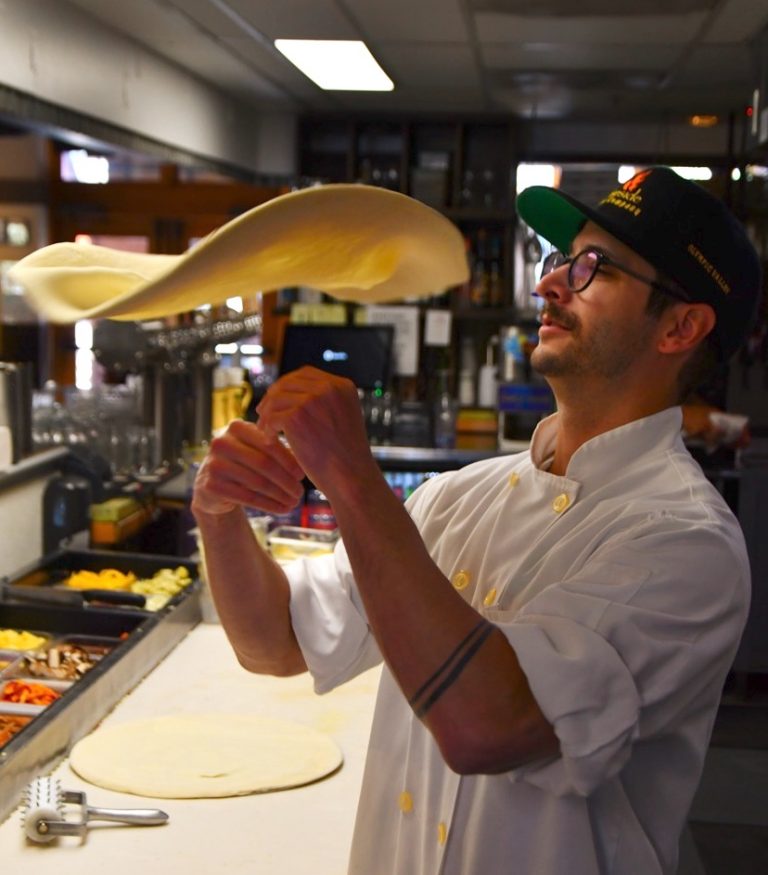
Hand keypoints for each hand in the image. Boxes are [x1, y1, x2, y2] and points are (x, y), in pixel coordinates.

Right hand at [191, 418, 304, 517]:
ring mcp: (213, 464)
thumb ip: (277, 450)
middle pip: (263, 464)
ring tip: (295, 502)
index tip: (302, 475)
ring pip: (257, 482)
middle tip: (300, 492)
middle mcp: (221, 442)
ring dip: (280, 495)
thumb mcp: (258, 451)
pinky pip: (247, 497)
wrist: (215, 486)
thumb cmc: (245, 464)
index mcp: (237, 427)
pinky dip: (269, 505)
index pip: (269, 444)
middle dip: (286, 480)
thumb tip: (305, 460)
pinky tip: (282, 509)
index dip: (288, 461)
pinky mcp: (211, 485)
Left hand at [256, 366, 378, 500]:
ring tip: (266, 430)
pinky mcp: (296, 417)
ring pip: (276, 399)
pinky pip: (271, 416)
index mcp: (342, 386)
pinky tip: (270, 440)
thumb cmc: (346, 456)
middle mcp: (328, 388)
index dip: (288, 385)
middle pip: (287, 383)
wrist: (351, 477)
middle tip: (264, 414)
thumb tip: (292, 394)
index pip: (305, 374)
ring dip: (267, 414)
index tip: (278, 399)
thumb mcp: (343, 418)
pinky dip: (267, 429)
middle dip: (273, 397)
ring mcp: (312, 400)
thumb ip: (324, 403)